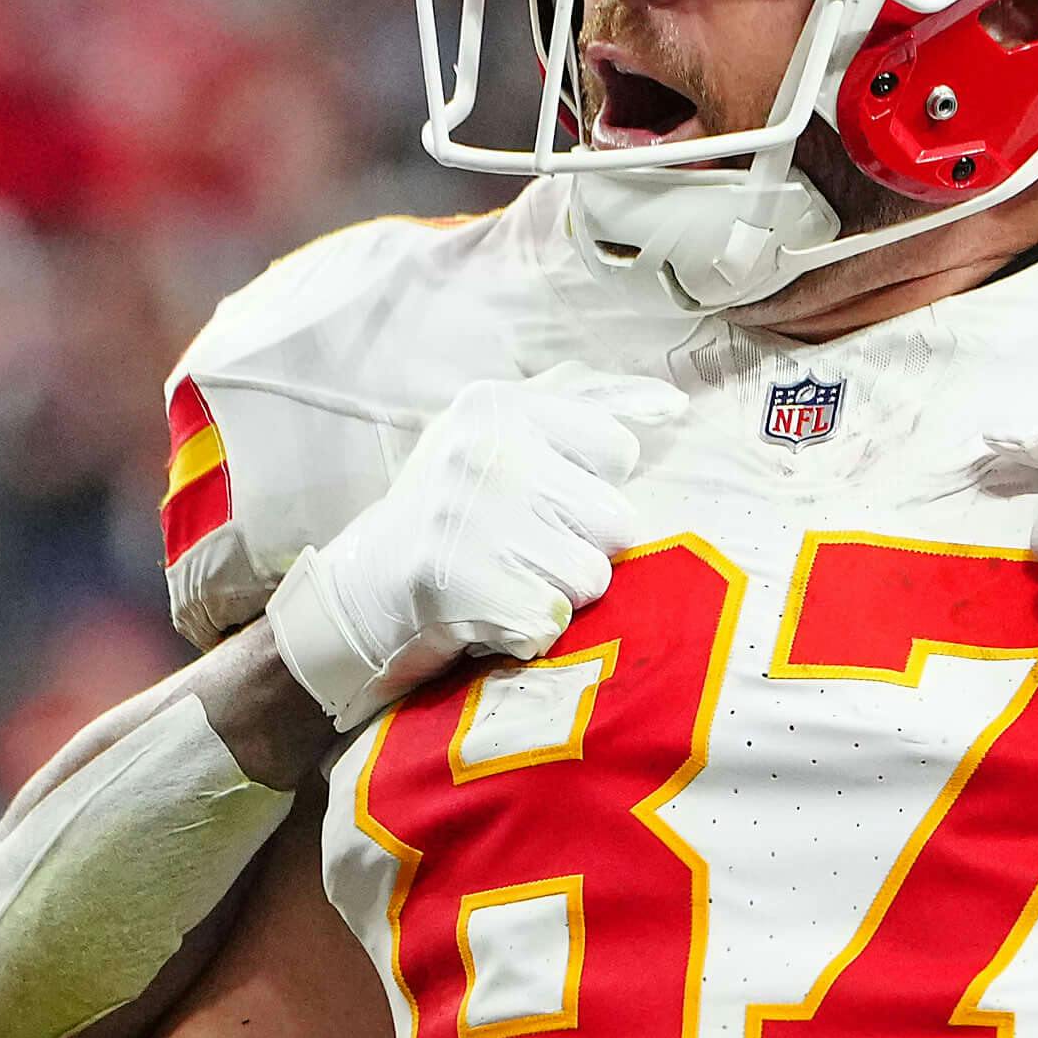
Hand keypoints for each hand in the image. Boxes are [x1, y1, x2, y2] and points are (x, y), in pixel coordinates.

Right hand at [265, 367, 685, 728]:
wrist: (362, 589)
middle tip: (524, 548)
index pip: (619, 452)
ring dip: (557, 593)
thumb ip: (586, 409)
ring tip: (507, 578)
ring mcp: (471, 518)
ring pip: (592, 578)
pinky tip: (490, 611)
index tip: (541, 497)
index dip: (590, 488)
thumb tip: (674, 406)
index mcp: (499, 405)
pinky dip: (528, 632)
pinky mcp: (462, 584)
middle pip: (618, 522)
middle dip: (581, 548)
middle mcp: (485, 451)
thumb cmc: (453, 509)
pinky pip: (554, 623)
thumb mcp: (501, 434)